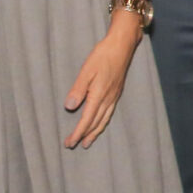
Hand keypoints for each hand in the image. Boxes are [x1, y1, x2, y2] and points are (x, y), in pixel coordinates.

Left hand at [64, 16, 140, 147]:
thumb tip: (70, 107)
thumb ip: (78, 90)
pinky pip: (109, 114)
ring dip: (95, 132)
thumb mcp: (86, 71)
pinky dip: (102, 123)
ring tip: (87, 142)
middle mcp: (108, 99)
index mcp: (99, 95)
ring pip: (104, 120)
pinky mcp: (116, 93)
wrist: (122, 46)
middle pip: (96, 123)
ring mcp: (114, 97)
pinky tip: (100, 124)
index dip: (78, 132)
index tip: (69, 142)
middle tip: (74, 145)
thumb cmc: (103, 55)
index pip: (86, 119)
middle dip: (85, 135)